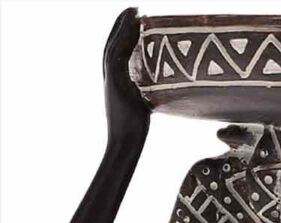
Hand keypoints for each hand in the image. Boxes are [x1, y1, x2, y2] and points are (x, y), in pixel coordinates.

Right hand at [103, 7, 150, 144]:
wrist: (126, 143)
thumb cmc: (135, 130)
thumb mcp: (141, 103)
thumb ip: (146, 91)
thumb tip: (162, 88)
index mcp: (114, 79)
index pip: (116, 50)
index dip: (123, 32)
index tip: (134, 18)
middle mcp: (109, 76)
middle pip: (113, 42)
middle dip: (122, 23)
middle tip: (134, 9)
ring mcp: (111, 78)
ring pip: (115, 45)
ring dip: (124, 26)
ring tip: (135, 11)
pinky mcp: (115, 83)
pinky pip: (119, 54)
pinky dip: (125, 38)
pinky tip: (134, 28)